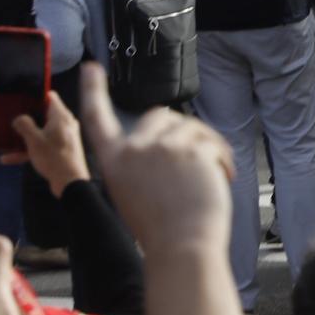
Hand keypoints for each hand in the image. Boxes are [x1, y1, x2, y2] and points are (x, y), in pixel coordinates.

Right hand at [0, 91, 87, 195]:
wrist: (70, 181)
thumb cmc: (54, 157)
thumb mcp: (34, 140)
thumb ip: (24, 125)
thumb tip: (19, 118)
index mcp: (61, 116)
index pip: (50, 97)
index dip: (35, 96)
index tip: (21, 98)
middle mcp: (65, 124)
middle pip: (43, 115)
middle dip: (27, 118)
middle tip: (10, 119)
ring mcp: (63, 137)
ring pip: (41, 132)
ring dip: (24, 137)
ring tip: (5, 140)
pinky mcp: (61, 149)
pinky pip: (42, 145)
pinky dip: (28, 150)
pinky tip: (8, 159)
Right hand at [78, 63, 233, 257]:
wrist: (182, 246)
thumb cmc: (161, 229)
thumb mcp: (133, 193)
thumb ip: (140, 164)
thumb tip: (164, 138)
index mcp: (112, 162)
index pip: (96, 119)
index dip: (93, 92)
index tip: (92, 68)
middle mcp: (133, 148)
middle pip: (158, 115)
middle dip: (177, 129)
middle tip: (193, 154)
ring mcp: (163, 144)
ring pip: (191, 127)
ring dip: (205, 146)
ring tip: (212, 176)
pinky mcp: (192, 145)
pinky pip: (212, 141)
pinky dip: (221, 158)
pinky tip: (222, 177)